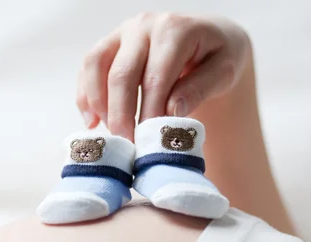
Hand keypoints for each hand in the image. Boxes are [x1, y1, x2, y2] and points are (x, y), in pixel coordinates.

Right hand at [76, 13, 250, 140]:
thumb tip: (171, 111)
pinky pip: (88, 67)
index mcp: (174, 30)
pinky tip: (92, 121)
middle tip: (128, 146)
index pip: (155, 78)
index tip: (149, 143)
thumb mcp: (224, 72)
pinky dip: (85, 96)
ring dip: (98, 105)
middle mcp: (144, 25)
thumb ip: (200, 89)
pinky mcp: (110, 42)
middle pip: (121, 74)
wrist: (209, 37)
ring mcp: (123, 32)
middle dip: (120, 115)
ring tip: (111, 134)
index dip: (149, 113)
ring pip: (96, 66)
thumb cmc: (217, 57)